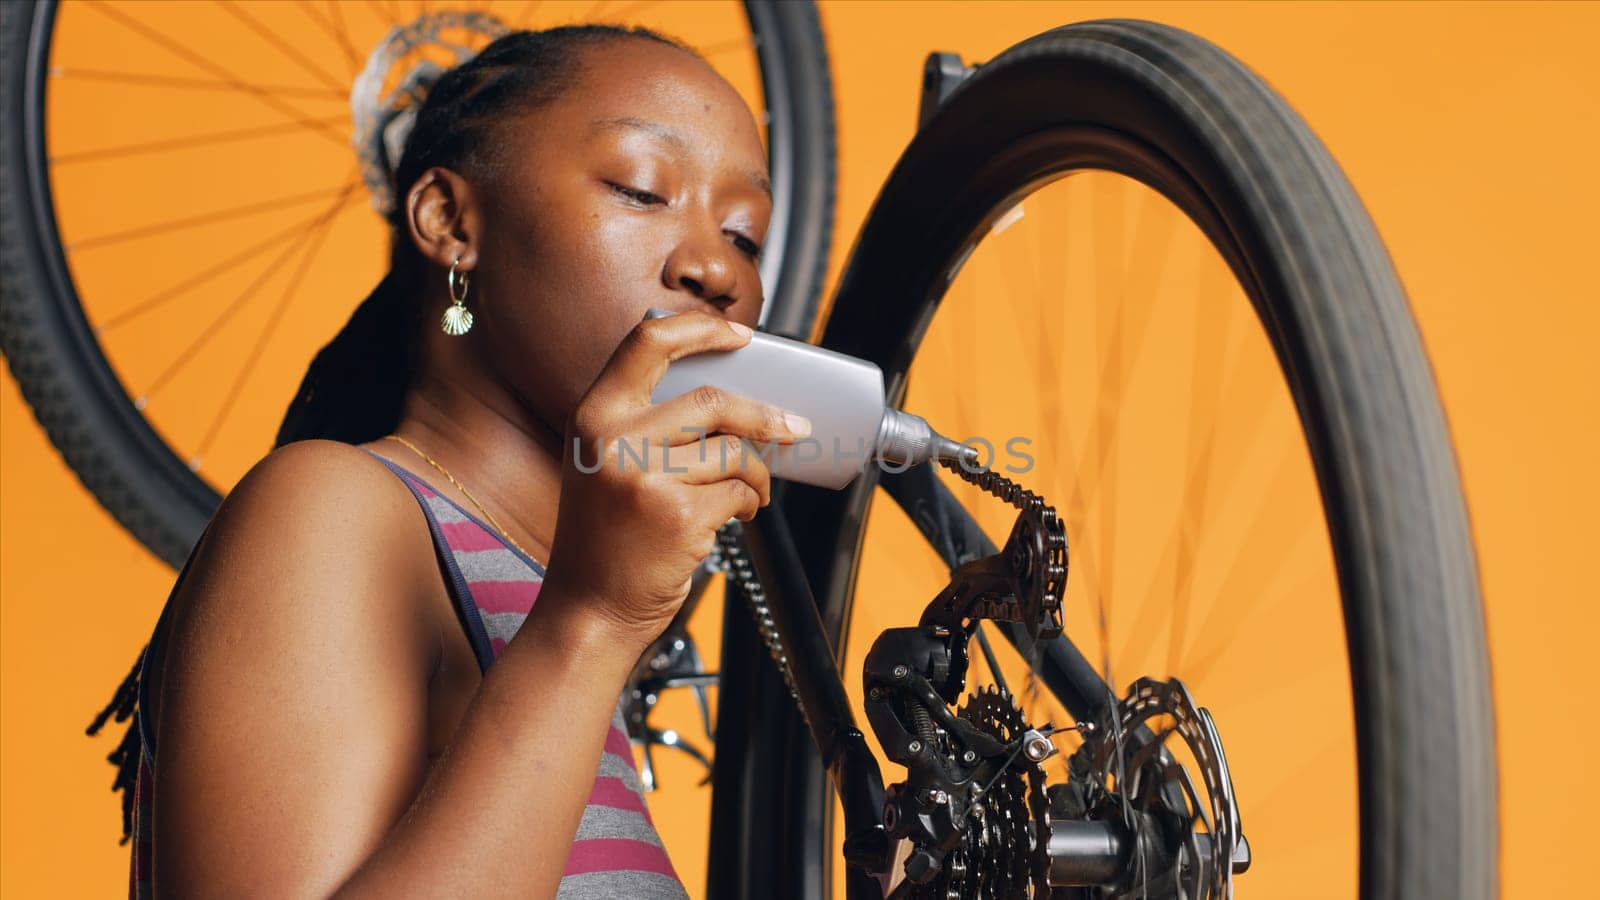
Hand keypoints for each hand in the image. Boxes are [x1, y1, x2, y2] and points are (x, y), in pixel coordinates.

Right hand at [539, 311, 810, 648]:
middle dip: (764, 415)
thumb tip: (732, 395)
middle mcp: (613, 440)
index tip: (741, 334)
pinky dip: (749, 503)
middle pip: (712, 401)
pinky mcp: (678, 515)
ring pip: (734, 451)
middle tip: (792, 427)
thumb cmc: (605, 538)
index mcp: (593, 416)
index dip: (701, 329)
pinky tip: (735, 516)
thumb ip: (646, 424)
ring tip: (750, 494)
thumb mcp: (603, 465)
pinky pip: (738, 492)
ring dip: (757, 474)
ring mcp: (645, 478)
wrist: (588, 610)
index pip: (648, 342)